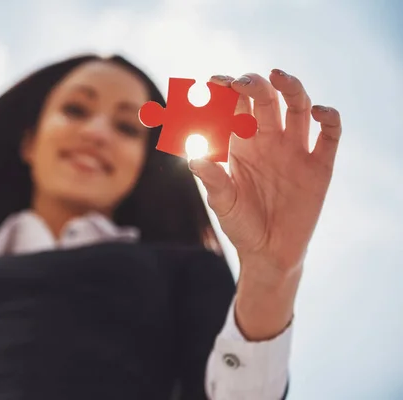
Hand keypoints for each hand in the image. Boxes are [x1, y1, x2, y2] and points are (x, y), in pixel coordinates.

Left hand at [189, 70, 341, 274]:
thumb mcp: (224, 204)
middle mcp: (269, 140)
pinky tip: (318, 113)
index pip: (235, 107)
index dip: (226, 91)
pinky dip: (329, 119)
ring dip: (291, 88)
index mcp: (242, 144)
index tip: (215, 81)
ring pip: (298, 107)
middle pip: (266, 100)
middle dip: (254, 85)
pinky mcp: (320, 165)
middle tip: (242, 82)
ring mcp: (295, 149)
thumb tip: (193, 158)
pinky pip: (330, 135)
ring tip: (278, 77)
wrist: (268, 252)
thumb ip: (213, 180)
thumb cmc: (241, 225)